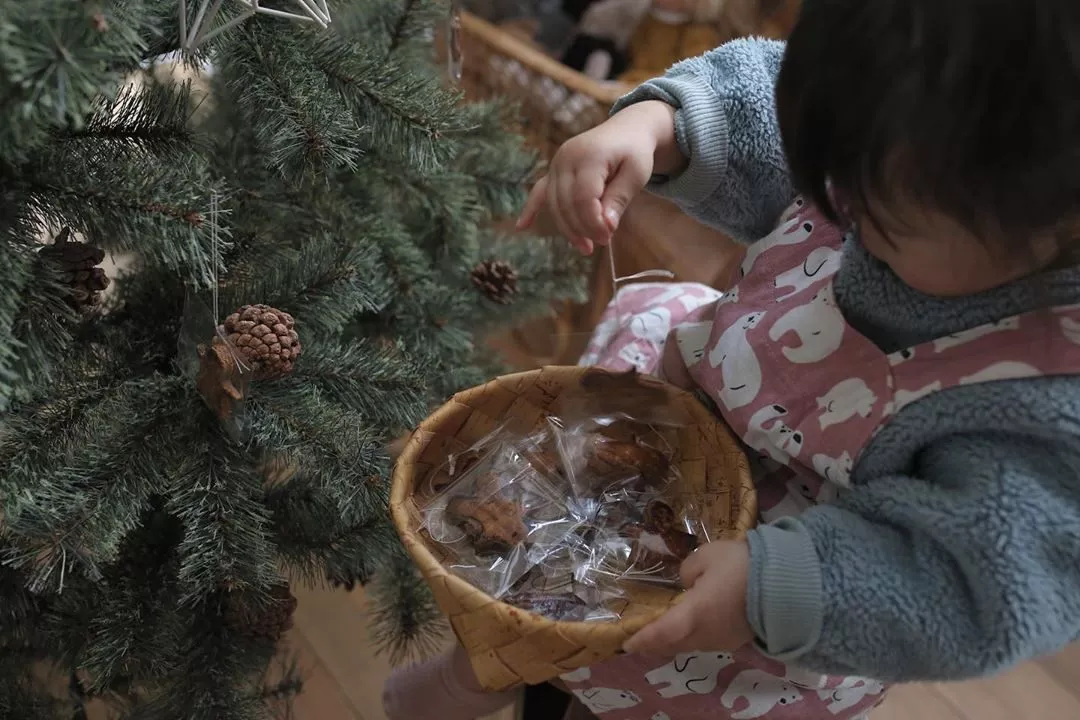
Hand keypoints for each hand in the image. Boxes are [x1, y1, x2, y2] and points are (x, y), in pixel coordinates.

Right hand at [516, 101, 680, 254]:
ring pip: (554, 204)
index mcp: (589, 156)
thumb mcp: (636, 174)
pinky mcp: (554, 170)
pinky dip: (531, 209)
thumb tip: (606, 226)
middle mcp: (566, 158)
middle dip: (582, 228)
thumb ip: (619, 199)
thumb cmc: (635, 152)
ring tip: (585, 246)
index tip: (607, 238)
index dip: (592, 223)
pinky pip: (539, 191)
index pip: (583, 198)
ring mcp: (556, 164)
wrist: (627, 130)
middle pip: (565, 203)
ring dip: (567, 228)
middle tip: (602, 242)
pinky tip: (522, 226)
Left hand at [623, 540, 754, 655]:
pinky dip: (696, 635)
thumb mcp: (708, 556)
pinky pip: (708, 641)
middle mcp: (705, 634)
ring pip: (691, 644)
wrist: (789, 585)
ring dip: (676, 638)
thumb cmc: (742, 567)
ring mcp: (723, 640)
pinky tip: (697, 622)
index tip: (628, 643)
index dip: (643, 639)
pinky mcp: (738, 640)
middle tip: (643, 636)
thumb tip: (688, 584)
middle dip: (656, 642)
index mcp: (693, 615)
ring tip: (667, 627)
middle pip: (673, 644)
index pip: (660, 633)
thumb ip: (689, 570)